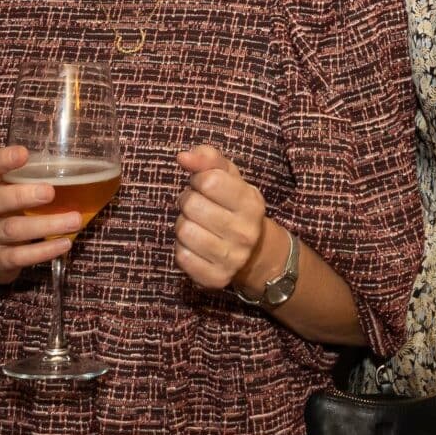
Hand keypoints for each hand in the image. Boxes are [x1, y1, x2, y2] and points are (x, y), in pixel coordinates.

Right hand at [0, 142, 83, 285]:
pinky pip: (18, 256)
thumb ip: (29, 183)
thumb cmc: (2, 216)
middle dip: (23, 195)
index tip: (23, 153)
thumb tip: (76, 171)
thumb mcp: (7, 196)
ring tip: (73, 221)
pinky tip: (64, 244)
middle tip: (50, 192)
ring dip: (45, 225)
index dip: (2, 160)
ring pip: (11, 229)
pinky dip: (43, 251)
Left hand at [172, 145, 278, 293]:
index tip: (204, 186)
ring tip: (197, 225)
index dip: (199, 180)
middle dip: (188, 202)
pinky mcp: (216, 278)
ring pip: (184, 231)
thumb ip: (208, 158)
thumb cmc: (233, 205)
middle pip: (192, 205)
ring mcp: (232, 258)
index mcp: (252, 202)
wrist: (253, 252)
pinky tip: (196, 246)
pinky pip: (182, 257)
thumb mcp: (228, 176)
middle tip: (198, 207)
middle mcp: (246, 232)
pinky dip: (182, 248)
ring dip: (183, 225)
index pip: (209, 181)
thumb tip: (183, 156)